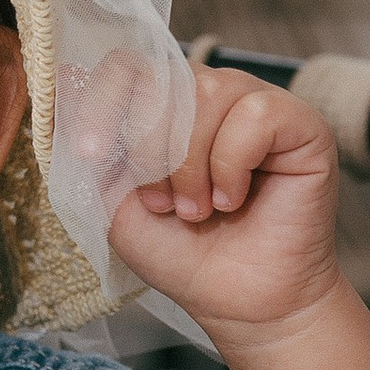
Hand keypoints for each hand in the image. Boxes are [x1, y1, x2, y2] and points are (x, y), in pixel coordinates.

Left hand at [104, 68, 341, 348]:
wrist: (242, 304)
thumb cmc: (184, 255)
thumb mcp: (117, 202)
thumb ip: (95, 148)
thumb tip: (66, 81)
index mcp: (169, 105)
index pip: (129, 64)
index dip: (103, 100)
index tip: (92, 153)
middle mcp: (214, 94)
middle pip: (165, 79)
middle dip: (152, 150)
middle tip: (164, 204)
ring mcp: (259, 105)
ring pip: (208, 92)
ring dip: (191, 164)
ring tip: (200, 209)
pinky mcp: (302, 125)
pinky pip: (255, 114)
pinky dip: (232, 165)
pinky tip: (235, 199)